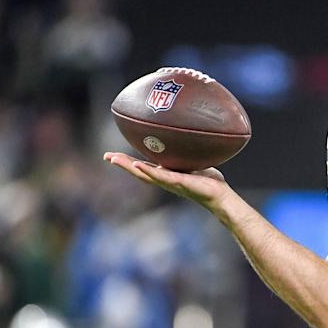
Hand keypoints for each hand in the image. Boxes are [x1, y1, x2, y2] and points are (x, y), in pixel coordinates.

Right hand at [103, 152, 231, 211]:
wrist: (220, 196)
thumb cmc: (210, 181)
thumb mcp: (194, 161)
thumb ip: (187, 151)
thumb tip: (188, 132)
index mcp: (166, 174)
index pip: (143, 167)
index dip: (128, 162)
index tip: (113, 155)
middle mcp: (165, 180)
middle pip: (138, 172)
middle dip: (122, 164)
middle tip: (106, 156)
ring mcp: (170, 182)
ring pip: (145, 175)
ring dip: (129, 167)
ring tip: (115, 159)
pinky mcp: (178, 183)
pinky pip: (161, 176)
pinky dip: (148, 171)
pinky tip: (137, 165)